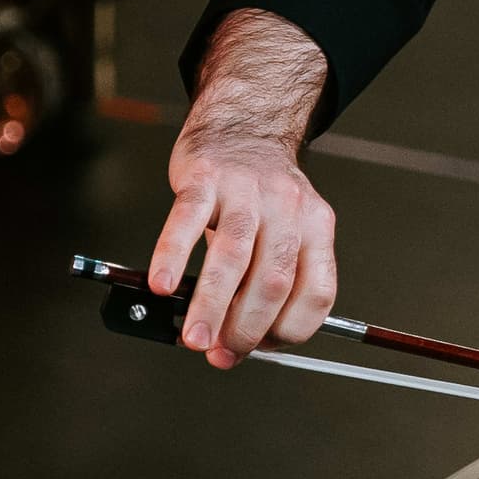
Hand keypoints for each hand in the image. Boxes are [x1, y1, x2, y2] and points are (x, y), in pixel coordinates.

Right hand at [150, 10, 338, 367]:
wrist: (243, 125)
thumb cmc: (260, 193)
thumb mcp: (285, 231)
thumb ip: (266, 282)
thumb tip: (232, 343)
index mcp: (317, 227)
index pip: (317, 293)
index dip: (288, 331)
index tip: (259, 349)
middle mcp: (288, 207)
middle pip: (274, 281)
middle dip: (245, 329)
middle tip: (220, 353)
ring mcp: (246, 190)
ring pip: (233, 256)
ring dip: (211, 306)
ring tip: (193, 338)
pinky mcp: (205, 177)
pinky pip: (188, 220)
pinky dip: (173, 256)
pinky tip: (162, 286)